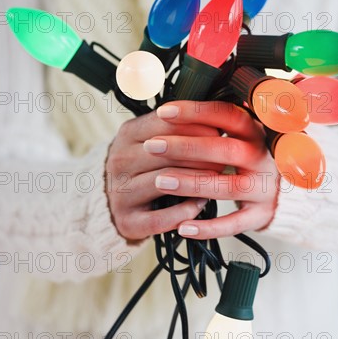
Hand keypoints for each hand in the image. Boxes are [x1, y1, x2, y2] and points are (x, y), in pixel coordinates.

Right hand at [105, 107, 222, 241]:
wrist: (112, 197)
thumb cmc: (142, 163)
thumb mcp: (151, 137)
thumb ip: (176, 127)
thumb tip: (216, 118)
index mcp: (128, 134)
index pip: (165, 123)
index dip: (197, 125)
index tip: (219, 130)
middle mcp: (120, 161)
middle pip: (167, 152)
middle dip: (202, 153)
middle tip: (226, 156)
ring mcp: (120, 192)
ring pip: (165, 182)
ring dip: (196, 180)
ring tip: (217, 178)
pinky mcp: (128, 221)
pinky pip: (161, 218)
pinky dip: (185, 211)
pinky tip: (200, 204)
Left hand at [148, 101, 278, 238]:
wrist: (285, 188)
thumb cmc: (249, 156)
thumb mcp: (241, 134)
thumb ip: (216, 124)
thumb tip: (173, 110)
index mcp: (256, 131)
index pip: (227, 115)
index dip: (195, 112)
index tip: (164, 112)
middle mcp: (263, 157)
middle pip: (224, 149)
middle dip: (185, 147)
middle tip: (152, 145)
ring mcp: (264, 188)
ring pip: (227, 186)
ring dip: (191, 183)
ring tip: (160, 180)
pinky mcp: (260, 215)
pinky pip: (234, 224)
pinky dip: (208, 227)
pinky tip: (183, 226)